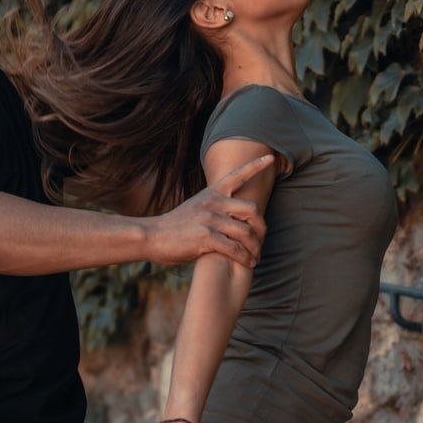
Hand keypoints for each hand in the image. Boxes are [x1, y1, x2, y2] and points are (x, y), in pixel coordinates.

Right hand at [143, 155, 272, 268]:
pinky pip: (235, 248)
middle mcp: (213, 203)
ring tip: (256, 258)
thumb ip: (213, 208)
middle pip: (252, 210)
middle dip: (261, 228)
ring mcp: (210, 219)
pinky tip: (248, 264)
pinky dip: (245, 258)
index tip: (271, 158)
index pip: (237, 175)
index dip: (255, 165)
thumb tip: (232, 215)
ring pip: (246, 232)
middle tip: (260, 242)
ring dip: (255, 248)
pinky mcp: (206, 237)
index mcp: (211, 193)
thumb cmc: (174, 227)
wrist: (152, 237)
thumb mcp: (195, 208)